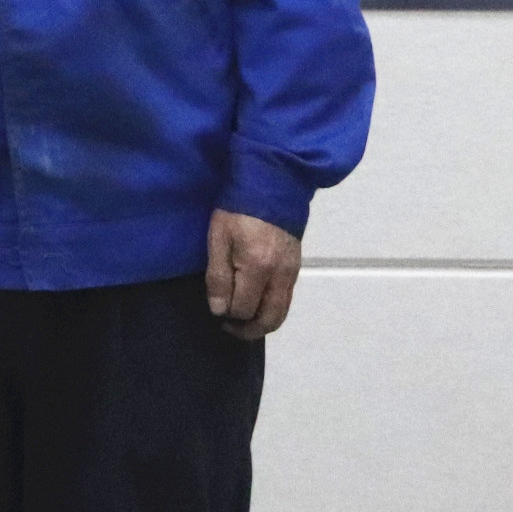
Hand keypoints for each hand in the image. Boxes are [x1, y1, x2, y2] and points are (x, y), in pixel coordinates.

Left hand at [206, 210, 300, 339]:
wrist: (273, 181)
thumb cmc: (238, 207)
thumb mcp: (218, 238)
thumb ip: (218, 276)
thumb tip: (220, 310)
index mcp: (258, 267)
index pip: (244, 309)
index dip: (227, 314)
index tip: (216, 306)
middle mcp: (280, 275)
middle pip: (269, 319)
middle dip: (248, 330)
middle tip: (229, 326)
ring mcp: (292, 272)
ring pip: (281, 313)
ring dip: (262, 322)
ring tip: (242, 319)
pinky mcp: (296, 266)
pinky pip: (286, 299)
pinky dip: (272, 308)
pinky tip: (257, 301)